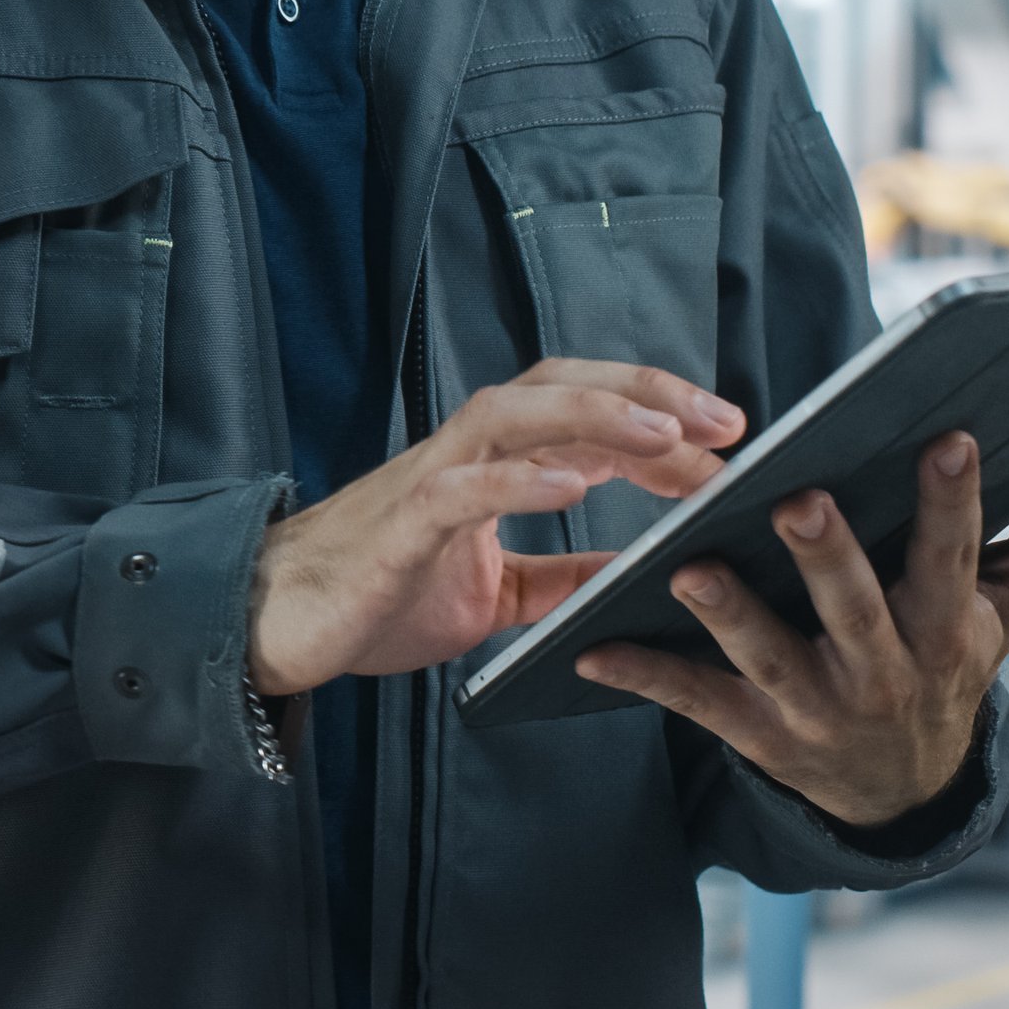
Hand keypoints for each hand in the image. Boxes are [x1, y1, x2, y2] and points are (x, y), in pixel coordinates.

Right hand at [248, 359, 745, 695]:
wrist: (277, 621)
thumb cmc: (382, 593)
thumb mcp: (501, 593)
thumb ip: (565, 575)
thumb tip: (640, 574)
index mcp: (492, 464)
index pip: (586, 413)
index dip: (659, 416)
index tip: (731, 440)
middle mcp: (465, 453)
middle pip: (559, 386)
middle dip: (645, 394)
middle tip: (725, 422)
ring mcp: (429, 479)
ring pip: (514, 415)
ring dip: (594, 415)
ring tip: (666, 434)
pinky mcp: (400, 524)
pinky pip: (463, 488)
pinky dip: (520, 479)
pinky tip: (575, 484)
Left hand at [577, 433, 1008, 827]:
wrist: (903, 793)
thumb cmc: (948, 661)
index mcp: (947, 628)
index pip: (954, 557)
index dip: (953, 502)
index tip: (948, 437)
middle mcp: (885, 671)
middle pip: (857, 609)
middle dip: (829, 559)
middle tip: (798, 501)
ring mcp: (817, 707)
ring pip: (769, 657)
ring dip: (728, 615)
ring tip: (685, 568)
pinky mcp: (757, 735)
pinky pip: (694, 702)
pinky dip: (642, 674)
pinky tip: (589, 646)